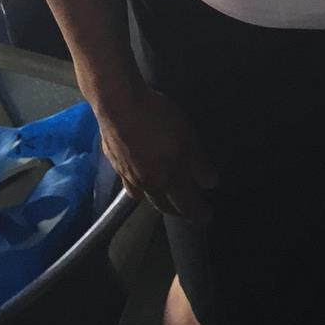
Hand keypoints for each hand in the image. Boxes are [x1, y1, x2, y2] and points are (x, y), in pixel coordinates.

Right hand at [90, 82, 219, 220]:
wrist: (118, 105)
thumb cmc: (158, 120)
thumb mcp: (188, 138)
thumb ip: (198, 163)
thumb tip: (211, 184)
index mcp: (167, 179)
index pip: (186, 204)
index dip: (197, 213)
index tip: (205, 219)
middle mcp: (146, 184)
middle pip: (162, 205)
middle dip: (176, 210)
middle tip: (185, 210)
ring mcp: (127, 175)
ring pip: (143, 196)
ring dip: (156, 200)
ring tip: (163, 199)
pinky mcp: (113, 162)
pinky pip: (128, 183)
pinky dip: (137, 187)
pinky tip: (137, 180)